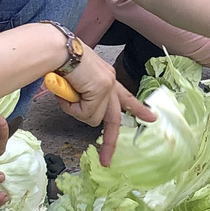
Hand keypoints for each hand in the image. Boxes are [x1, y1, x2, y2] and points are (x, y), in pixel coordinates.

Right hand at [55, 49, 157, 165]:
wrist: (58, 49)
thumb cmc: (61, 61)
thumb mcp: (76, 82)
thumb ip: (84, 96)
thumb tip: (82, 111)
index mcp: (106, 78)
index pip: (126, 97)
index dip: (138, 109)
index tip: (151, 118)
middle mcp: (111, 82)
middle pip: (114, 119)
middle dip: (109, 143)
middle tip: (107, 161)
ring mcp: (108, 86)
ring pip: (92, 118)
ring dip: (75, 111)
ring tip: (66, 94)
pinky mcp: (101, 89)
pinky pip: (85, 113)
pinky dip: (72, 107)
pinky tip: (68, 91)